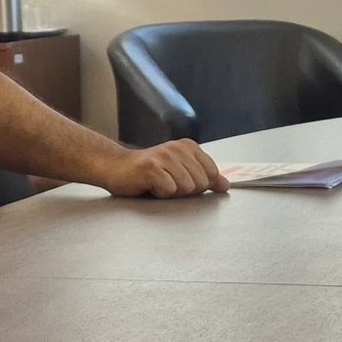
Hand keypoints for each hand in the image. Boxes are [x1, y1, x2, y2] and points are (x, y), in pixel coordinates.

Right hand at [99, 139, 229, 197]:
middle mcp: (178, 148)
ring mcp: (164, 157)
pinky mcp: (151, 168)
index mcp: (189, 147)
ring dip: (171, 193)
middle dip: (185, 190)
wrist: (116, 167)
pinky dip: (160, 194)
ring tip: (158, 184)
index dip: (199, 184)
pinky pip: (169, 190)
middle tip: (167, 183)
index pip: (212, 173)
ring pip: (186, 188)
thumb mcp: (181, 171)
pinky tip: (150, 186)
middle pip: (200, 183)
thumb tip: (225, 185)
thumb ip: (205, 177)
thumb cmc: (149, 173)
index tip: (180, 180)